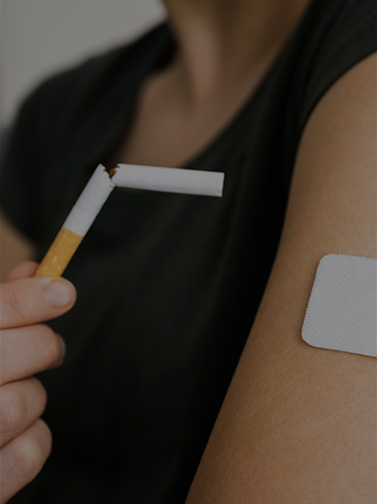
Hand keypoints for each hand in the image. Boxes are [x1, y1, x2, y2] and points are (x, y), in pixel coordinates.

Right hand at [0, 262, 75, 502]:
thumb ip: (1, 307)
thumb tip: (38, 270)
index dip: (31, 297)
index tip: (64, 291)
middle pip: (24, 351)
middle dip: (45, 345)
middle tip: (50, 347)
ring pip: (26, 401)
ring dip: (34, 395)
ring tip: (16, 393)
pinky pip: (30, 453)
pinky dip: (35, 439)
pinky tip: (17, 433)